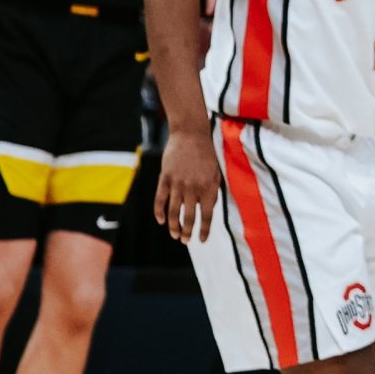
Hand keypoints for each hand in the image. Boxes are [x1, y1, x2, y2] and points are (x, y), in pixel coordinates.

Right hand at [155, 126, 220, 242]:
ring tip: (175, 234)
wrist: (190, 133)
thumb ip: (213, 191)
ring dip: (173, 226)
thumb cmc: (206, 153)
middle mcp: (193, 188)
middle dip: (187, 232)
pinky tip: (160, 220)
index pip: (207, 215)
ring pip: (173, 212)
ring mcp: (177, 183)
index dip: (204, 230)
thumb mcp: (216, 171)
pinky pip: (160, 199)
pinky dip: (159, 212)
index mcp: (208, 187)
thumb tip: (208, 208)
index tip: (201, 240)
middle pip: (189, 217)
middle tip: (185, 240)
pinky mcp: (165, 178)